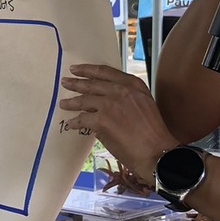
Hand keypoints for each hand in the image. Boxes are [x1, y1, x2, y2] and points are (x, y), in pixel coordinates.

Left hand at [58, 64, 177, 184]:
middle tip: (65, 82)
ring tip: (64, 103)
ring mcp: (109, 104)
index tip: (77, 69)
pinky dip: (75, 122)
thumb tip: (105, 101)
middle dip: (76, 82)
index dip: (88, 69)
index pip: (106, 72)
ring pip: (84, 100)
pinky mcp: (101, 120)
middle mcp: (120, 90)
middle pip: (92, 83)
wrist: (155, 151)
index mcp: (133, 84)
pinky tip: (71, 124)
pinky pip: (82, 119)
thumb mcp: (144, 104)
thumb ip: (126, 98)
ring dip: (71, 102)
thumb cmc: (153, 132)